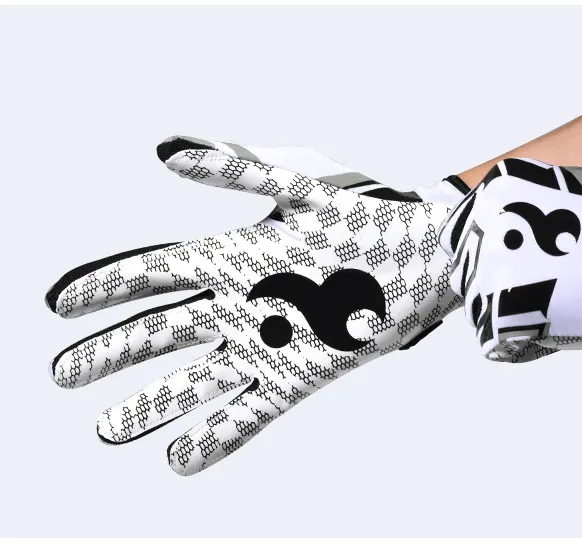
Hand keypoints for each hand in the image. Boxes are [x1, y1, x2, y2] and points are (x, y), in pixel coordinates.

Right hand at [47, 136, 467, 474]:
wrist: (428, 263)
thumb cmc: (366, 221)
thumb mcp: (302, 190)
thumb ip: (236, 171)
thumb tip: (166, 148)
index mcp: (235, 257)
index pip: (155, 272)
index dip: (107, 287)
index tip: (61, 304)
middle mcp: (242, 304)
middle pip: (162, 332)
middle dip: (113, 353)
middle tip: (65, 375)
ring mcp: (269, 344)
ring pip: (197, 380)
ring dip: (153, 404)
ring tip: (111, 429)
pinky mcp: (302, 377)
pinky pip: (250, 411)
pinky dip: (217, 435)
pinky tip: (182, 459)